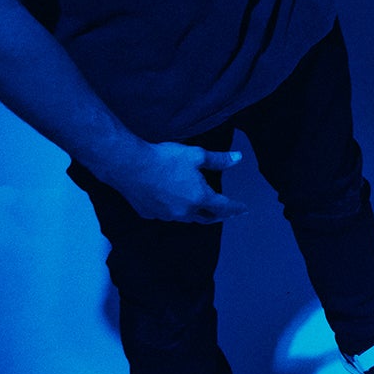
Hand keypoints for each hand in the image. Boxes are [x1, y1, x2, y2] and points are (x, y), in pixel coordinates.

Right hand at [110, 143, 245, 223]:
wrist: (130, 166)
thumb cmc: (164, 159)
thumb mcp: (196, 155)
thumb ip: (218, 160)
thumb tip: (237, 158)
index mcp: (199, 198)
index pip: (223, 207)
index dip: (235, 208)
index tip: (243, 209)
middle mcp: (184, 211)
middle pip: (206, 217)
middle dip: (217, 215)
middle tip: (225, 213)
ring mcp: (165, 215)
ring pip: (186, 218)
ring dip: (196, 214)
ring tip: (201, 208)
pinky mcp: (149, 213)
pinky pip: (167, 214)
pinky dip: (174, 210)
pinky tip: (172, 203)